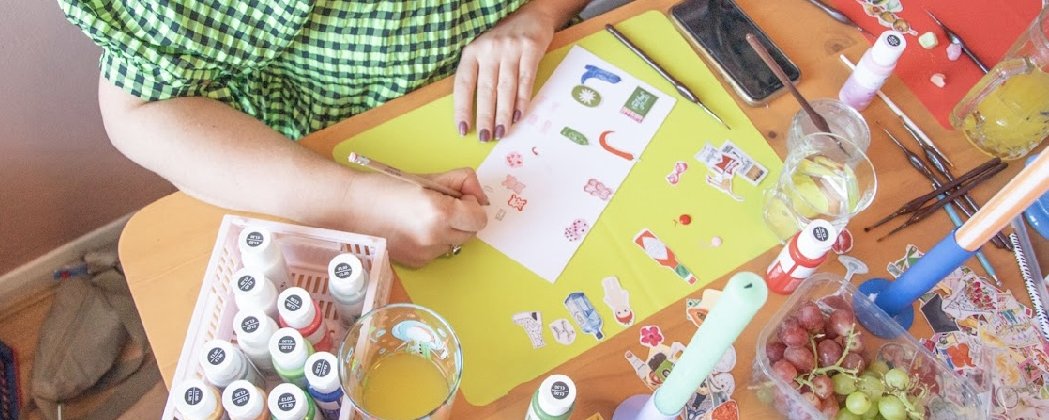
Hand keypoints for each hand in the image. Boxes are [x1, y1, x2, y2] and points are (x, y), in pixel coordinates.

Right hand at [352, 168, 488, 267]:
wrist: (352, 207)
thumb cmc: (387, 188)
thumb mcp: (428, 177)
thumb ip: (461, 182)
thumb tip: (480, 196)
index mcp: (440, 213)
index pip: (480, 218)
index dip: (473, 205)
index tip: (460, 198)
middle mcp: (435, 237)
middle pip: (471, 232)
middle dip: (463, 218)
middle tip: (442, 204)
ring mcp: (425, 253)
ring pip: (455, 243)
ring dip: (448, 230)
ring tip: (424, 216)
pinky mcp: (416, 262)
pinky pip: (438, 251)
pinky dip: (434, 240)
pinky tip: (414, 228)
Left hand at [454, 8, 555, 141]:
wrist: (531, 15)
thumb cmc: (503, 41)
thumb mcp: (484, 52)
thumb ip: (478, 75)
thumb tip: (474, 112)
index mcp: (472, 52)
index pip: (463, 84)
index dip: (462, 108)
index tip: (463, 129)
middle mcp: (489, 50)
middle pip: (485, 89)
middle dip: (485, 117)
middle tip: (485, 137)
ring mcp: (510, 49)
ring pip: (505, 88)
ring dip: (502, 114)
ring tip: (501, 133)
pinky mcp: (530, 49)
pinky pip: (525, 80)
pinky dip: (521, 100)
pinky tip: (518, 116)